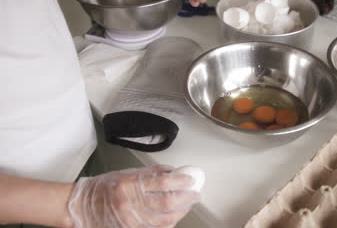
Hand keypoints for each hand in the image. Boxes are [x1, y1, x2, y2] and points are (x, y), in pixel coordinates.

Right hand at [68, 165, 199, 227]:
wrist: (82, 207)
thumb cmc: (104, 187)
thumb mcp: (127, 173)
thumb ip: (151, 173)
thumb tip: (174, 172)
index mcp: (130, 184)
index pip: (163, 182)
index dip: (181, 182)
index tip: (191, 180)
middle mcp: (130, 202)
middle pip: (167, 203)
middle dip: (186, 199)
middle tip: (195, 194)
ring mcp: (131, 219)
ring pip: (165, 219)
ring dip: (181, 211)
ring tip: (188, 204)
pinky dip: (169, 222)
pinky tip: (175, 216)